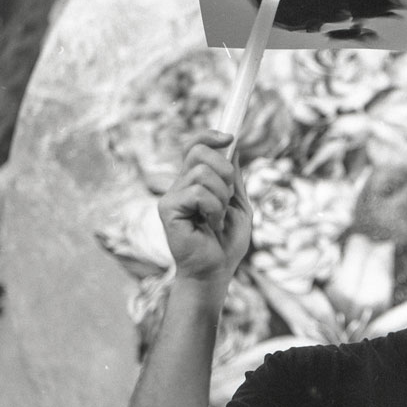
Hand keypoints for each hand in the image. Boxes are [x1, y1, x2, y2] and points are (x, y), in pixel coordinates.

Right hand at [158, 131, 251, 282]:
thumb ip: (233, 178)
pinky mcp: (167, 209)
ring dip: (221, 198)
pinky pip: (198, 193)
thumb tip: (233, 146)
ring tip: (217, 220)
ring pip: (203, 173)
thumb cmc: (226, 243)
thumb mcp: (238, 204)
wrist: (217, 271)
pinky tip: (210, 226)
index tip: (230, 138)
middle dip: (224, 170)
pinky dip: (213, 209)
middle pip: (199, 151)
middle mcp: (180, 185)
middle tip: (227, 199)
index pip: (194, 146)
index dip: (209, 135)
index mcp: (195, 182)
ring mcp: (172, 196)